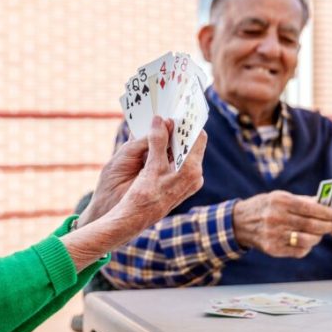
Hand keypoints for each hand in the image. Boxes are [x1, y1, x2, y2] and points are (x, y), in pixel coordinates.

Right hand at [64, 116, 204, 268]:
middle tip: (164, 118)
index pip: (197, 138)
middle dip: (177, 131)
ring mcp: (186, 181)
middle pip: (190, 145)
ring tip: (158, 128)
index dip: (187, 124)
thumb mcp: (151, 164)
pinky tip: (154, 144)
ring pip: (182, 153)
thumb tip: (160, 120)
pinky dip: (166, 151)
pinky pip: (176, 161)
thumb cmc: (144, 194)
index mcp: (191, 170)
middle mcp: (194, 176)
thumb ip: (158, 140)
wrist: (134, 219)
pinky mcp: (177, 184)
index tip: (177, 112)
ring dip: (170, 141)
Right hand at [232, 191, 331, 257]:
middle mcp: (276, 218)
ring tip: (320, 233)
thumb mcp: (280, 197)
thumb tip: (327, 204)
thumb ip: (303, 201)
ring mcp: (273, 235)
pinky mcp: (273, 249)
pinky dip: (307, 247)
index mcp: (279, 202)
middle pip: (311, 225)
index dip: (326, 212)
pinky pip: (298, 251)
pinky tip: (307, 241)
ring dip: (318, 237)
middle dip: (327, 225)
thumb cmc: (264, 207)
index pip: (310, 208)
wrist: (239, 223)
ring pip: (307, 239)